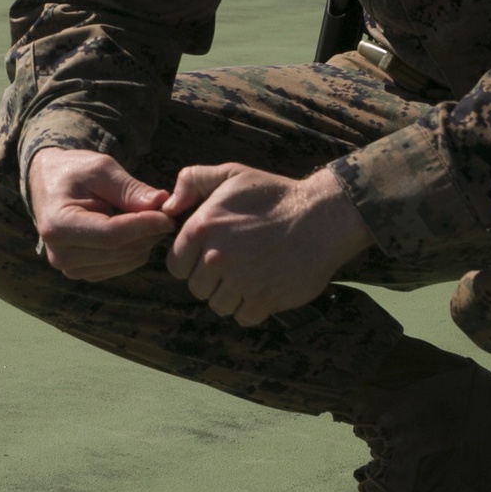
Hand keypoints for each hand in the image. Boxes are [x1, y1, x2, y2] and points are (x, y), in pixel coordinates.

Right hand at [29, 148, 174, 280]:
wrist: (50, 185)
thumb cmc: (74, 172)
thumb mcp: (101, 169)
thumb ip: (130, 188)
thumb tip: (161, 202)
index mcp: (58, 226)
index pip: (112, 235)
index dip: (145, 226)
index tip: (169, 214)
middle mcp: (61, 255)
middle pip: (121, 251)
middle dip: (149, 231)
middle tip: (164, 211)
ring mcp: (72, 268)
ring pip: (127, 261)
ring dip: (146, 240)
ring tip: (147, 215)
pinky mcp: (85, 273)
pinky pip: (125, 265)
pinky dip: (137, 248)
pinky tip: (135, 228)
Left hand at [163, 164, 372, 327]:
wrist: (322, 217)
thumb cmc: (275, 195)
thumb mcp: (232, 174)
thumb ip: (193, 181)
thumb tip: (167, 207)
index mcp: (203, 228)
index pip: (176, 266)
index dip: (191, 262)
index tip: (211, 256)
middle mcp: (217, 257)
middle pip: (197, 288)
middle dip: (213, 280)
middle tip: (236, 264)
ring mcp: (241, 281)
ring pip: (219, 305)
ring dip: (232, 296)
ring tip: (251, 276)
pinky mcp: (264, 300)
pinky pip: (244, 317)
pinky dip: (252, 308)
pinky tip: (264, 289)